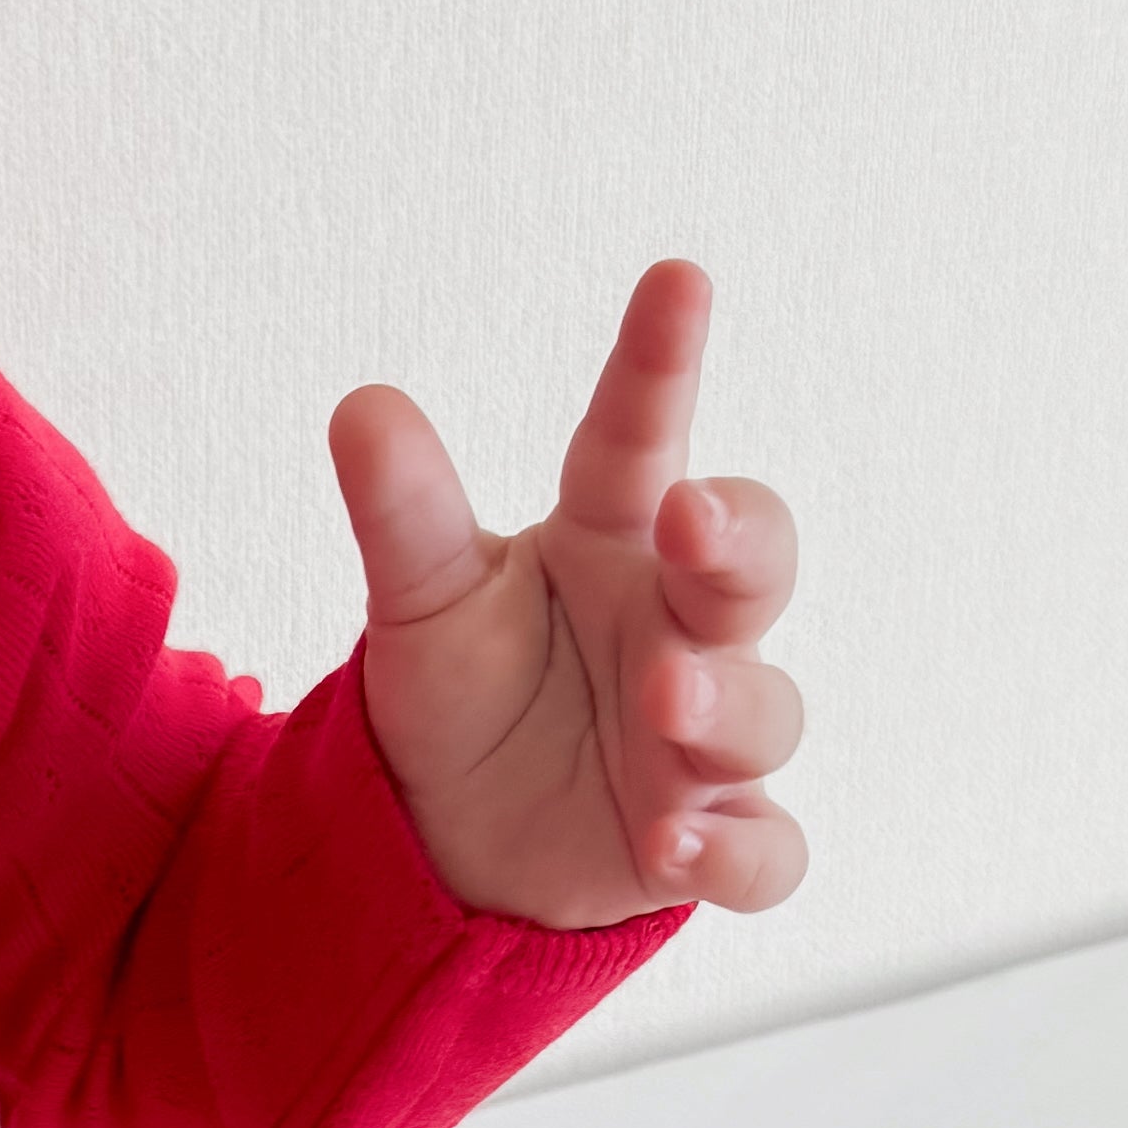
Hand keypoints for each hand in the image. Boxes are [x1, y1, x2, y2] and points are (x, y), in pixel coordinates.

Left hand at [329, 262, 804, 934]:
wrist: (454, 840)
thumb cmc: (464, 691)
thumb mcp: (422, 602)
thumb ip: (404, 513)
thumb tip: (363, 405)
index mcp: (612, 541)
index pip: (640, 438)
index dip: (660, 363)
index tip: (677, 278)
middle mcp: (677, 626)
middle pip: (751, 563)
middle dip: (740, 538)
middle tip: (694, 522)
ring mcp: (704, 738)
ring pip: (764, 709)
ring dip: (723, 703)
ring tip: (662, 701)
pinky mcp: (707, 837)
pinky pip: (763, 848)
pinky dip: (732, 849)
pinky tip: (672, 844)